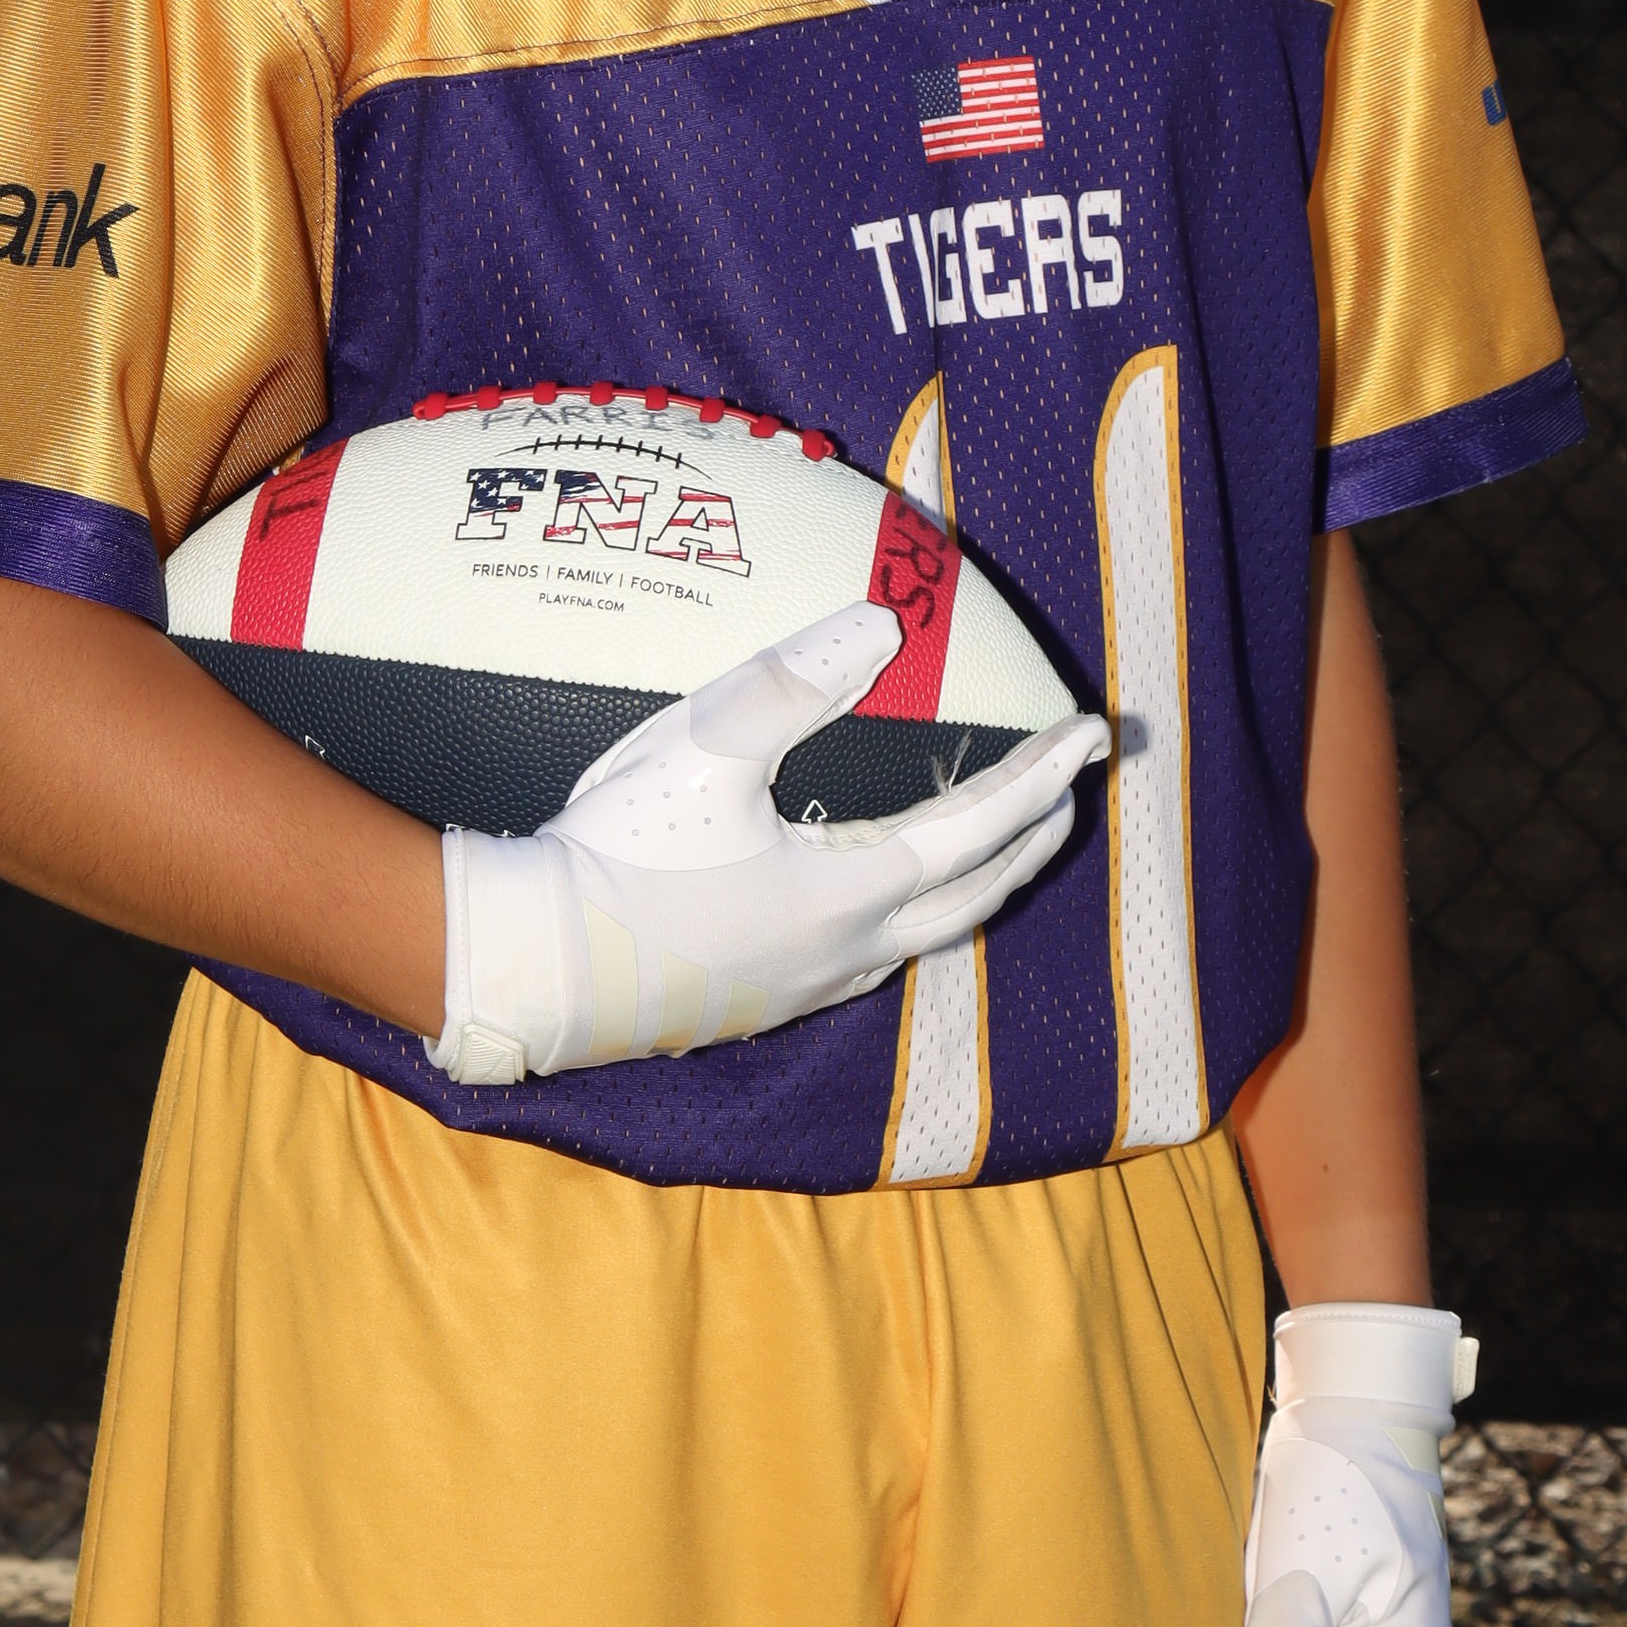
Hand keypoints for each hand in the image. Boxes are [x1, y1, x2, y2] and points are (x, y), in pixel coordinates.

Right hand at [427, 599, 1105, 1083]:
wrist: (533, 963)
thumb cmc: (618, 852)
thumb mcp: (705, 747)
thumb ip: (796, 684)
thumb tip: (882, 625)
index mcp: (853, 889)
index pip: (982, 825)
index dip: (1042, 775)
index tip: (1094, 735)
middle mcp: (849, 950)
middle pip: (976, 892)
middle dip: (1032, 838)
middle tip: (1068, 791)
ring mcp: (809, 986)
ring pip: (931, 934)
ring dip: (979, 882)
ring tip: (995, 844)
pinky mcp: (764, 1001)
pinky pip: (875, 957)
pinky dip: (916, 914)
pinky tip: (883, 899)